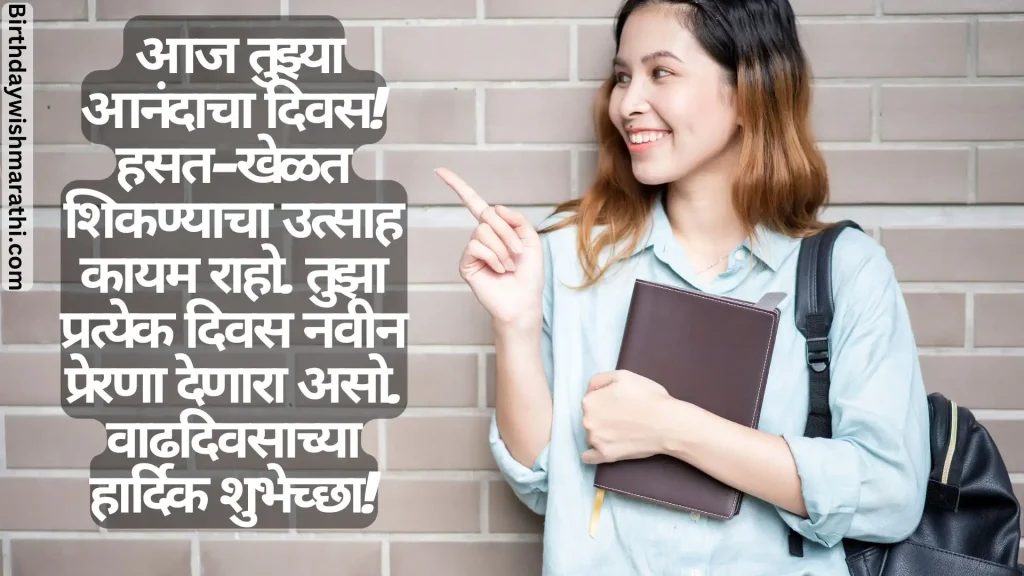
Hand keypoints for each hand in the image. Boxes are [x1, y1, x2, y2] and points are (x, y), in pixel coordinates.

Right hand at [435, 167, 543, 327]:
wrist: (523, 301)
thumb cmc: (529, 274)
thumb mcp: (531, 240)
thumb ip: (516, 219)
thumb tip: (494, 207)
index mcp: (495, 229)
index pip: (474, 203)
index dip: (458, 186)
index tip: (439, 170)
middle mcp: (481, 237)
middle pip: (488, 215)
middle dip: (508, 233)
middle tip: (517, 253)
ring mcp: (472, 250)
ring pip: (483, 231)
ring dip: (502, 249)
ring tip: (508, 266)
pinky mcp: (466, 264)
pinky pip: (476, 246)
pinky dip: (493, 257)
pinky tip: (498, 270)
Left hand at [581, 370, 675, 464]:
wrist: (668, 423)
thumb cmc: (648, 397)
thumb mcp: (623, 375)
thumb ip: (599, 379)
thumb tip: (590, 390)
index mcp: (590, 401)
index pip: (591, 399)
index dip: (606, 398)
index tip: (619, 401)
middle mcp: (587, 421)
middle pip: (590, 417)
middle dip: (602, 415)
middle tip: (624, 415)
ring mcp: (596, 440)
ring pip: (592, 435)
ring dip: (601, 432)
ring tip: (623, 429)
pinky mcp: (605, 455)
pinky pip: (589, 457)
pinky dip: (593, 453)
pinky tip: (600, 449)